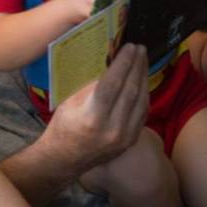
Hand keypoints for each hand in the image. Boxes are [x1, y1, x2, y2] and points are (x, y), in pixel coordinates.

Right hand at [44, 43, 148, 173]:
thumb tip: (109, 62)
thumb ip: (91, 84)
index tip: (129, 46)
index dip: (123, 62)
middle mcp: (112, 129)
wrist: (64, 159)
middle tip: (140, 48)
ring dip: (144, 78)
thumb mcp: (71, 101)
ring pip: (141, 101)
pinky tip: (141, 81)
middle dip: (137, 66)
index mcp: (93, 117)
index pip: (113, 83)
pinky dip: (143, 94)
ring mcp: (124, 137)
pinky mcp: (130, 141)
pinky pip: (142, 113)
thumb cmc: (63, 126)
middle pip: (131, 90)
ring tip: (143, 60)